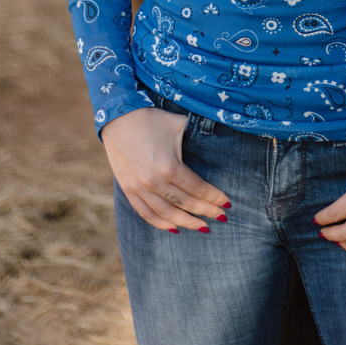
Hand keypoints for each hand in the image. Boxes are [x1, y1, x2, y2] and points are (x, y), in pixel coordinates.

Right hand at [101, 107, 229, 231]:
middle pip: (186, 204)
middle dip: (206, 211)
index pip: (197, 189)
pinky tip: (174, 228)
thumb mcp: (179, 125)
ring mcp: (139, 188)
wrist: (119, 116)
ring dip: (187, 222)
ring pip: (167, 214)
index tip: (227, 204)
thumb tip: (217, 144)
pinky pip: (146, 214)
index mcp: (169, 166)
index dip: (214, 198)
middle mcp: (154, 182)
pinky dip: (161, 223)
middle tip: (221, 217)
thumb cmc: (152, 119)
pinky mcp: (128, 190)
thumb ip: (197, 137)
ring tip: (203, 227)